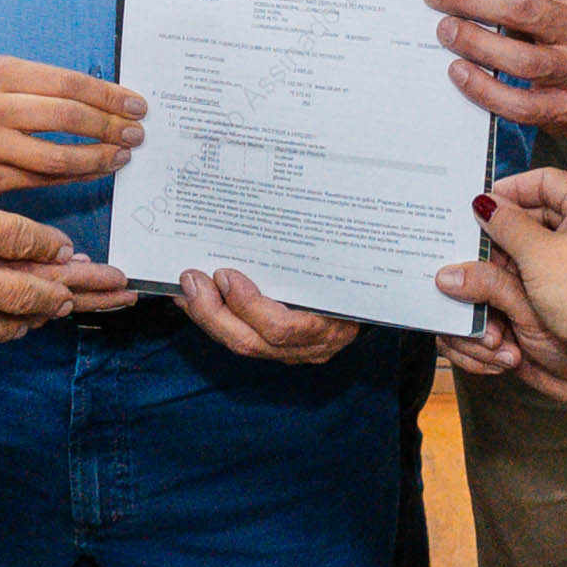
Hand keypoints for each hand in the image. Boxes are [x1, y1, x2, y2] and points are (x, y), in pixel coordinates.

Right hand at [0, 55, 146, 191]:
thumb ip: (42, 85)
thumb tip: (105, 99)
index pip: (68, 82)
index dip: (108, 95)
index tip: (135, 104)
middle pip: (68, 117)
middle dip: (111, 125)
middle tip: (136, 132)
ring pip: (59, 155)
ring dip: (100, 156)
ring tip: (122, 154)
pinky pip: (45, 179)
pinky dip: (77, 175)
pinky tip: (95, 170)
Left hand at [178, 264, 364, 363]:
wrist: (380, 295)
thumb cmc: (363, 271)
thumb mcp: (347, 259)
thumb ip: (316, 251)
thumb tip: (277, 214)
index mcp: (334, 322)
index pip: (283, 328)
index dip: (249, 305)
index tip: (226, 275)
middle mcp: (314, 346)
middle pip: (252, 342)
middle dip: (213, 312)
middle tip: (191, 280)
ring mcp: (296, 353)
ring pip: (242, 344)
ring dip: (207, 315)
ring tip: (187, 288)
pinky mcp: (281, 350)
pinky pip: (243, 338)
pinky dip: (216, 318)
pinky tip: (197, 299)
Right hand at [441, 170, 566, 394]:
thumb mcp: (537, 255)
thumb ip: (506, 226)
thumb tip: (484, 205)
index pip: (545, 180)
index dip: (510, 188)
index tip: (482, 202)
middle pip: (544, 209)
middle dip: (509, 222)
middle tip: (477, 232)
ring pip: (546, 239)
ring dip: (516, 247)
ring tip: (486, 256)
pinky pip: (553, 263)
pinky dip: (529, 267)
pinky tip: (506, 278)